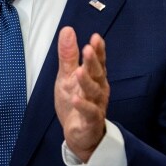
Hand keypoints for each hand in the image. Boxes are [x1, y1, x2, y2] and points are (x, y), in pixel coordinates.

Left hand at [54, 26, 108, 162]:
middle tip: (88, 48)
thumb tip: (68, 30)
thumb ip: (69, 55)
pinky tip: (76, 99)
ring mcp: (97, 104)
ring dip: (87, 81)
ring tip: (79, 71)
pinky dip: (83, 105)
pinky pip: (89, 112)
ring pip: (94, 91)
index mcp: (95, 76)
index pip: (98, 60)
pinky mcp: (91, 121)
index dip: (98, 50)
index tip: (96, 37)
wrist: (80, 134)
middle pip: (97, 73)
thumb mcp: (67, 75)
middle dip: (94, 61)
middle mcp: (99, 89)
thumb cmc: (76, 101)